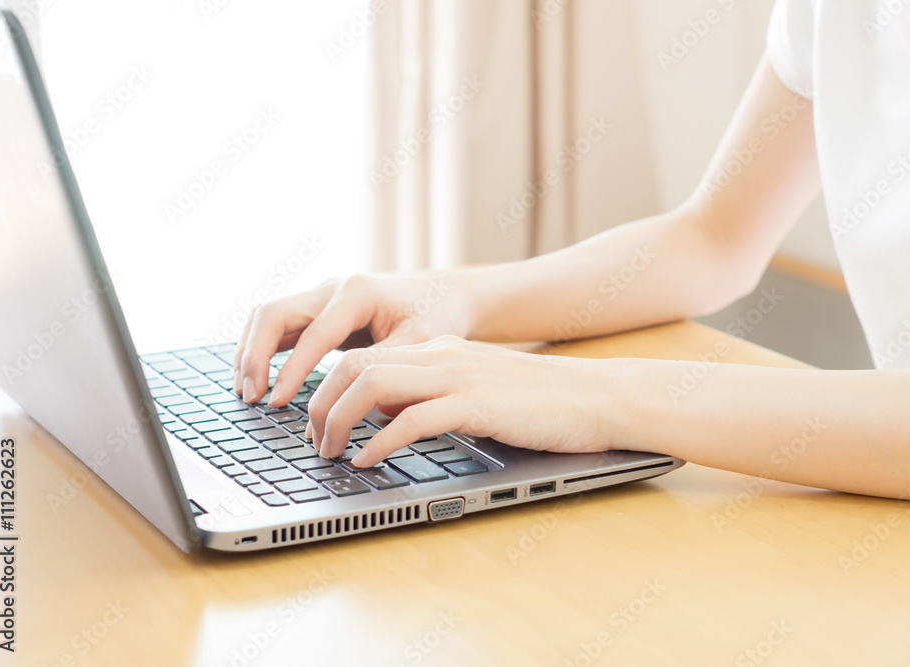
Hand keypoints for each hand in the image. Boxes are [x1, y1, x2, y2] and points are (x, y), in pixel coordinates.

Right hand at [232, 273, 470, 404]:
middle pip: (273, 313)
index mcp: (357, 294)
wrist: (445, 293)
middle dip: (254, 355)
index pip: (312, 335)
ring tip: (246, 392)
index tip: (276, 402)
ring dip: (250, 352)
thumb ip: (387, 365)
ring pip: (268, 316)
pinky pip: (280, 325)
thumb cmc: (437, 315)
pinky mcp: (320, 310)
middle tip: (251, 396)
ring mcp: (323, 296)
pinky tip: (257, 378)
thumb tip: (357, 401)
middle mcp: (333, 288)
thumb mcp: (422, 341)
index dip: (291, 370)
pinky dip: (262, 349)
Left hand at [306, 335, 617, 466]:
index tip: (316, 421)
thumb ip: (433, 395)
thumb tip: (386, 415)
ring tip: (330, 452)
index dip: (327, 389)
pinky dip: (379, 442)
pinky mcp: (476, 405)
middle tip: (311, 441)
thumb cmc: (540, 403)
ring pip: (371, 385)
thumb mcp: (477, 389)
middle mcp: (441, 356)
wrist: (598, 396)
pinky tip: (367, 461)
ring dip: (337, 420)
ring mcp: (458, 377)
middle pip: (354, 365)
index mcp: (439, 350)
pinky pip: (411, 419)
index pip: (363, 356)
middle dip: (318, 404)